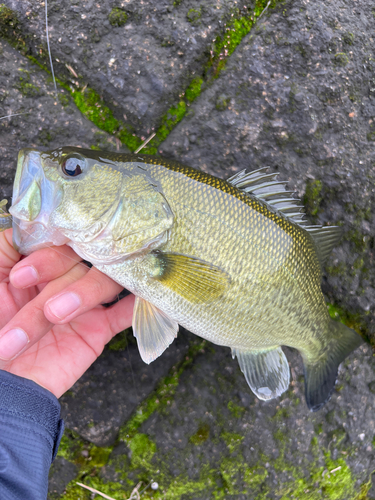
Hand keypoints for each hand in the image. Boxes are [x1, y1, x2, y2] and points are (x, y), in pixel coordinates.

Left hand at [0, 229, 133, 397]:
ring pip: (102, 281)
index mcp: (36, 264)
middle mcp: (61, 279)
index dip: (46, 256)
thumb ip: (10, 245)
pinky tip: (142, 295)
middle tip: (41, 308)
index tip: (21, 279)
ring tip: (55, 317)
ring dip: (82, 294)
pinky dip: (138, 302)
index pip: (57, 242)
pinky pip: (126, 310)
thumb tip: (36, 221)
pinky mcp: (98, 328)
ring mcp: (82, 303)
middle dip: (57, 282)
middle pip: (81, 260)